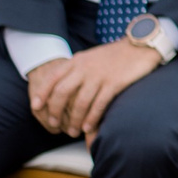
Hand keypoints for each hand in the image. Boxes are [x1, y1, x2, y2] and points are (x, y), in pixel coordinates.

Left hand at [27, 40, 160, 138]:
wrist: (141, 44)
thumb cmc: (115, 54)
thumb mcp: (91, 57)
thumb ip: (77, 69)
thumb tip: (63, 87)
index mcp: (77, 60)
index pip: (52, 78)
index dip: (42, 94)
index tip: (36, 107)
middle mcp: (85, 68)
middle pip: (62, 93)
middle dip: (55, 111)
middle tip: (54, 124)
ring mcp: (99, 76)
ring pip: (80, 102)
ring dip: (74, 120)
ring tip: (72, 132)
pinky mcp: (114, 83)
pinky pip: (99, 104)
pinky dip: (91, 118)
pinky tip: (87, 127)